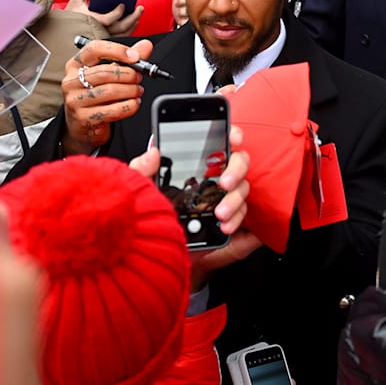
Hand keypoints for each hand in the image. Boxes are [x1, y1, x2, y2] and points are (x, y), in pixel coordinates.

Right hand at [61, 39, 149, 155]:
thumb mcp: (107, 75)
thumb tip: (145, 46)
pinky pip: (113, 110)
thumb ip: (125, 60)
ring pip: (110, 91)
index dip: (117, 50)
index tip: (134, 56)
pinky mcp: (84, 118)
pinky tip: (134, 103)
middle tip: (139, 77)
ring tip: (138, 91)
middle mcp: (71, 81)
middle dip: (128, 74)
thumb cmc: (95, 96)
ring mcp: (75, 101)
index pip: (94, 49)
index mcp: (75, 65)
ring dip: (131, 90)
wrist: (82, 126)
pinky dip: (129, 106)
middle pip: (105, 72)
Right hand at [65, 0, 143, 35]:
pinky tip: (134, 22)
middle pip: (120, 28)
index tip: (123, 4)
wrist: (67, 32)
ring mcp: (106, 37)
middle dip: (133, 17)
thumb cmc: (71, 16)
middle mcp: (100, 32)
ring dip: (133, 23)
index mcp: (92, 22)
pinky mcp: (109, 40)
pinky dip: (130, 30)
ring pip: (124, 34)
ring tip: (138, 13)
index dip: (118, 13)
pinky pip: (122, 38)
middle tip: (139, 8)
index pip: (108, 20)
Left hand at [130, 124, 257, 290]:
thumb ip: (141, 171)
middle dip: (236, 168)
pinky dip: (237, 219)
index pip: (217, 140)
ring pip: (243, 188)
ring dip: (234, 199)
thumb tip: (152, 152)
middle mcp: (213, 177)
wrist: (160, 251)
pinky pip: (244, 214)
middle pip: (238, 161)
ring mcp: (224, 198)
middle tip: (224, 182)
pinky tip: (225, 226)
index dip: (229, 133)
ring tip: (220, 213)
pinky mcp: (231, 218)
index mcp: (194, 164)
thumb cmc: (152, 218)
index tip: (232, 136)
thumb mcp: (141, 193)